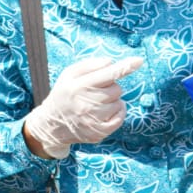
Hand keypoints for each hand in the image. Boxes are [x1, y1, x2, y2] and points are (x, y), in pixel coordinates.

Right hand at [23, 57, 142, 158]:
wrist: (52, 125)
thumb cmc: (64, 95)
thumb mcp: (68, 75)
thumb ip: (89, 65)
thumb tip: (110, 62)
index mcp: (77, 86)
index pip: (107, 74)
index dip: (124, 67)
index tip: (139, 61)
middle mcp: (86, 104)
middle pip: (117, 89)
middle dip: (110, 87)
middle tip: (96, 92)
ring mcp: (94, 120)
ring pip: (119, 102)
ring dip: (112, 101)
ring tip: (96, 103)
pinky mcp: (100, 132)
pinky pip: (121, 117)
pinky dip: (117, 112)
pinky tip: (105, 112)